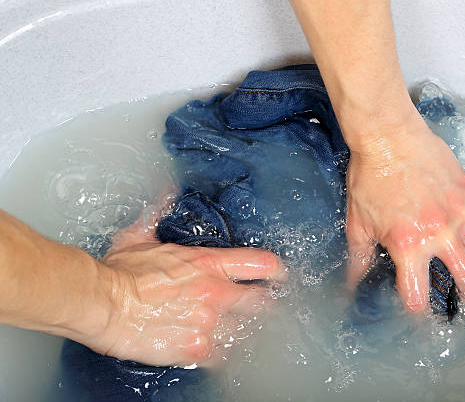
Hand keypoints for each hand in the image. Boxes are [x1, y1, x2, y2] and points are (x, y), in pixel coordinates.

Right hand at [82, 219, 284, 366]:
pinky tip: (220, 352)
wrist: (101, 303)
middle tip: (263, 308)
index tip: (281, 276)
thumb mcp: (140, 236)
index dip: (277, 271)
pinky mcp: (196, 349)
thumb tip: (166, 190)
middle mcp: (216, 293)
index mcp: (208, 264)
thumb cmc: (120, 271)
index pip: (261, 264)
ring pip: (246, 331)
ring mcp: (209, 323)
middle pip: (262, 302)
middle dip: (265, 305)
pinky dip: (224, 355)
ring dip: (244, 331)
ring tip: (240, 332)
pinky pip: (224, 356)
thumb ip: (159, 213)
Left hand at [344, 108, 464, 312]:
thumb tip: (350, 286)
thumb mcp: (358, 224)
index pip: (418, 296)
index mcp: (407, 246)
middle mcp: (439, 234)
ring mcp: (459, 212)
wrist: (387, 136)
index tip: (421, 319)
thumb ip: (358, 259)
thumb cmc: (369, 178)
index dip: (419, 315)